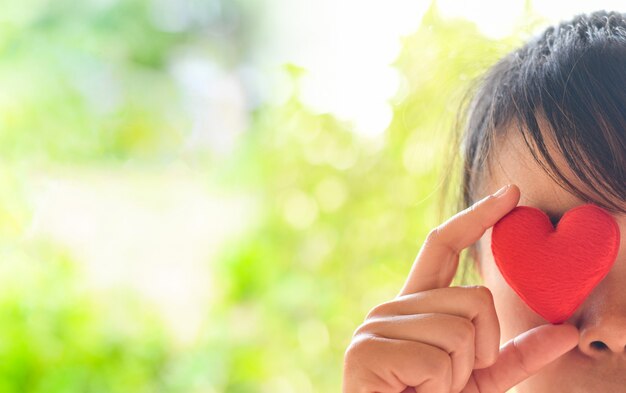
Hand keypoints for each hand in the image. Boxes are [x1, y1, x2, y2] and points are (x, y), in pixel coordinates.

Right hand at [342, 184, 578, 392]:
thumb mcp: (479, 379)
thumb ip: (517, 354)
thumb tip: (568, 331)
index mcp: (414, 307)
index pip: (443, 247)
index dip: (476, 217)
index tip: (510, 193)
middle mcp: (391, 307)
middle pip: (473, 298)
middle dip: (480, 350)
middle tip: (445, 381)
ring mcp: (375, 326)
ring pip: (459, 330)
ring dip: (458, 374)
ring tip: (426, 389)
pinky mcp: (366, 351)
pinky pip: (436, 358)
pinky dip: (438, 387)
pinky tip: (411, 392)